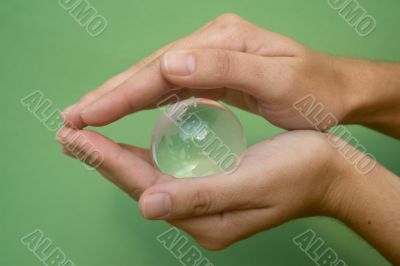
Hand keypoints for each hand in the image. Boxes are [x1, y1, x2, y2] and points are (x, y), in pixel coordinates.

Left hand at [57, 129, 348, 248]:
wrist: (329, 172)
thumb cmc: (299, 172)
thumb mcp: (253, 184)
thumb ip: (201, 197)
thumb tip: (147, 205)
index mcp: (205, 219)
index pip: (144, 185)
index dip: (107, 160)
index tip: (75, 137)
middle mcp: (198, 215)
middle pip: (139, 183)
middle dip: (101, 159)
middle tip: (68, 135)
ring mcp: (203, 203)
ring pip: (148, 177)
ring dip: (115, 157)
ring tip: (86, 140)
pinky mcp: (209, 187)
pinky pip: (166, 172)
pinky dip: (142, 156)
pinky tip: (127, 146)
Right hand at [62, 13, 359, 131]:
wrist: (336, 90)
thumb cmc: (314, 90)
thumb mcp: (279, 82)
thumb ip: (226, 69)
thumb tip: (168, 65)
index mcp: (223, 41)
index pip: (161, 68)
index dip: (122, 93)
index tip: (88, 114)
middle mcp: (211, 43)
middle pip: (150, 69)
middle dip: (110, 94)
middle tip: (73, 116)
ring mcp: (210, 56)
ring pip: (155, 77)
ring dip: (120, 97)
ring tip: (89, 114)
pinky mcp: (213, 71)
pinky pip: (170, 86)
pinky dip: (144, 99)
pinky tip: (128, 109)